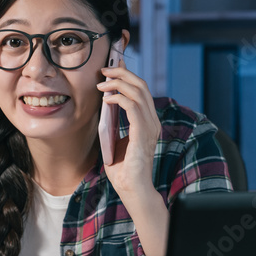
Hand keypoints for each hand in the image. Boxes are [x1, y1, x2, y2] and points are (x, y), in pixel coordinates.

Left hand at [97, 58, 161, 199]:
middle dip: (122, 72)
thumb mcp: (116, 140)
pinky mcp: (143, 133)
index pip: (141, 90)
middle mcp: (152, 121)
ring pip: (138, 91)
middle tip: (104, 69)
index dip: (128, 74)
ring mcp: (150, 126)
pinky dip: (119, 97)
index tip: (112, 66)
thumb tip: (105, 104)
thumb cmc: (123, 170)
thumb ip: (114, 124)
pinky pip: (132, 107)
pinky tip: (106, 98)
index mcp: (148, 122)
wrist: (132, 190)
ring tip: (102, 83)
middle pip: (141, 85)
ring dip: (118, 82)